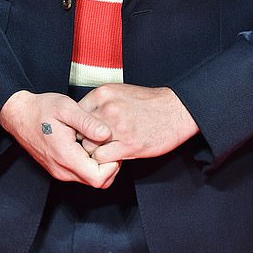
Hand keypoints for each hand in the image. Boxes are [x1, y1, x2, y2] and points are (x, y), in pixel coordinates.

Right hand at [0, 90, 118, 187]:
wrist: (19, 114)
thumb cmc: (41, 109)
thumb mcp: (67, 108)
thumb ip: (88, 122)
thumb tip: (107, 134)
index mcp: (65, 157)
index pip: (98, 178)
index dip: (112, 165)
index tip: (112, 146)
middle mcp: (62, 170)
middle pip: (98, 182)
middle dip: (110, 165)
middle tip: (109, 143)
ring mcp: (60, 171)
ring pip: (90, 179)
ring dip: (100, 164)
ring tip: (99, 141)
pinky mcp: (59, 168)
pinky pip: (81, 173)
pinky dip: (91, 163)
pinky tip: (89, 144)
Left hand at [77, 84, 198, 162]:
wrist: (176, 110)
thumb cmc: (150, 102)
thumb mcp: (120, 92)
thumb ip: (101, 102)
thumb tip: (84, 116)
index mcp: (103, 93)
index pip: (75, 113)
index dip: (78, 126)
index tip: (83, 132)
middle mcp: (107, 109)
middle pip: (79, 131)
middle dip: (84, 139)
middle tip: (92, 144)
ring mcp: (117, 127)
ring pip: (88, 147)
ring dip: (94, 151)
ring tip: (105, 150)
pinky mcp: (128, 144)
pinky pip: (102, 158)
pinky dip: (105, 160)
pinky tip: (114, 155)